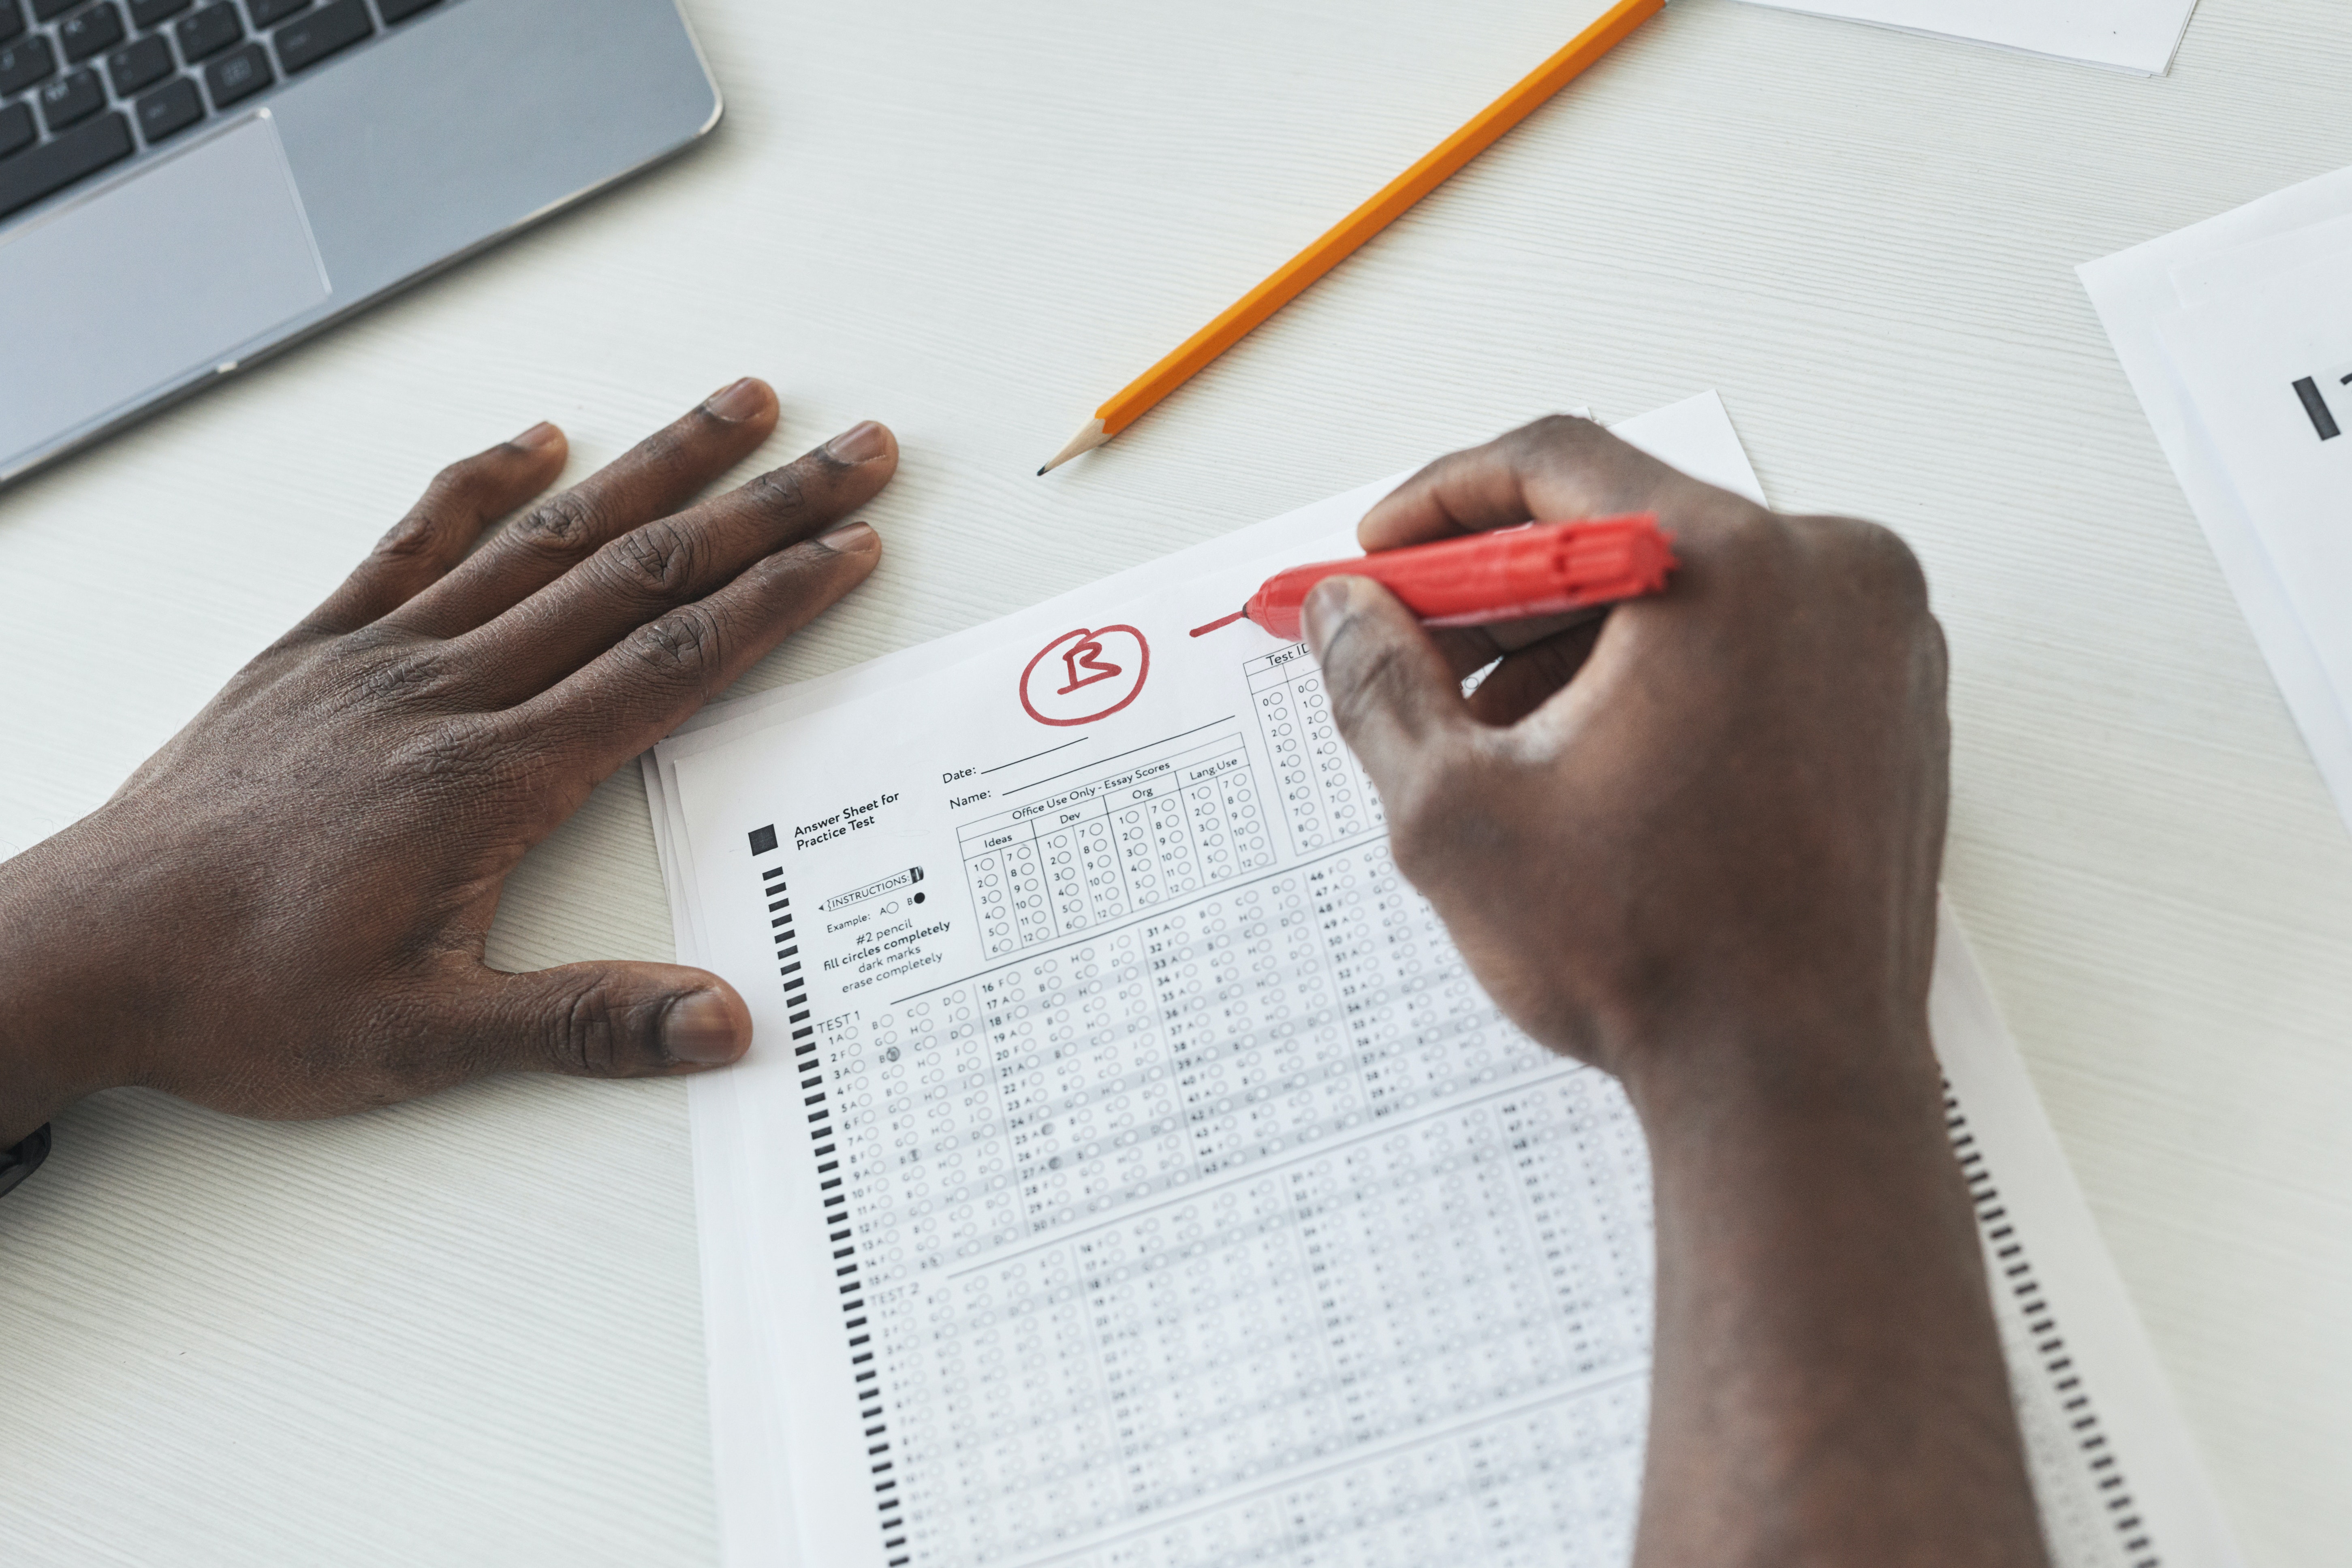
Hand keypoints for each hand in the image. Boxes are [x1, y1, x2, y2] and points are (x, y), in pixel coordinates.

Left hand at [0, 379, 892, 1143]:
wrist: (85, 953)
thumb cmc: (241, 995)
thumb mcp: (421, 1041)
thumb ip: (581, 1024)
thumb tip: (718, 1021)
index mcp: (489, 779)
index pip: (667, 664)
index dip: (772, 602)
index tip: (846, 548)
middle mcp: (447, 693)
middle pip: (635, 577)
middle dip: (758, 511)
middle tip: (848, 455)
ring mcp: (381, 657)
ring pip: (547, 538)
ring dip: (653, 466)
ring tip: (735, 408)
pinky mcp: (318, 649)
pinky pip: (415, 539)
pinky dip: (482, 482)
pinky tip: (536, 440)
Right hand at [1304, 414, 1948, 1092]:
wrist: (1793, 1089)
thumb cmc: (1653, 959)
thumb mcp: (1457, 813)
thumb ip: (1379, 685)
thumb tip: (1341, 611)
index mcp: (1733, 569)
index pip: (1558, 462)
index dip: (1443, 502)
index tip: (1381, 555)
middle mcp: (1833, 578)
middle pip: (1625, 528)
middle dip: (1500, 593)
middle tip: (1412, 651)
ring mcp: (1881, 644)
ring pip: (1687, 592)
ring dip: (1573, 645)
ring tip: (1492, 739)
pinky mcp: (1894, 708)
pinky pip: (1753, 646)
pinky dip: (1660, 677)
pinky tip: (1585, 763)